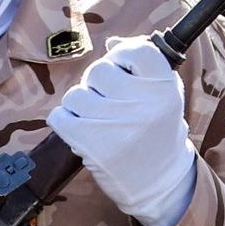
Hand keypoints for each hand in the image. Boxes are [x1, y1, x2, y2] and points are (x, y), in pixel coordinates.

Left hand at [46, 36, 197, 225]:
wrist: (157, 183)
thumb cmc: (157, 133)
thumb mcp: (165, 96)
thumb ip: (144, 66)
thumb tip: (112, 42)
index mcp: (164, 89)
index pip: (138, 51)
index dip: (122, 54)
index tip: (120, 67)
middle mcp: (142, 104)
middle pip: (99, 70)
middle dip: (97, 84)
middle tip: (108, 103)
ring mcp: (115, 125)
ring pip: (76, 94)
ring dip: (80, 105)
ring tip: (96, 120)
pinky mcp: (91, 144)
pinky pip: (60, 116)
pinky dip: (65, 121)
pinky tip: (80, 130)